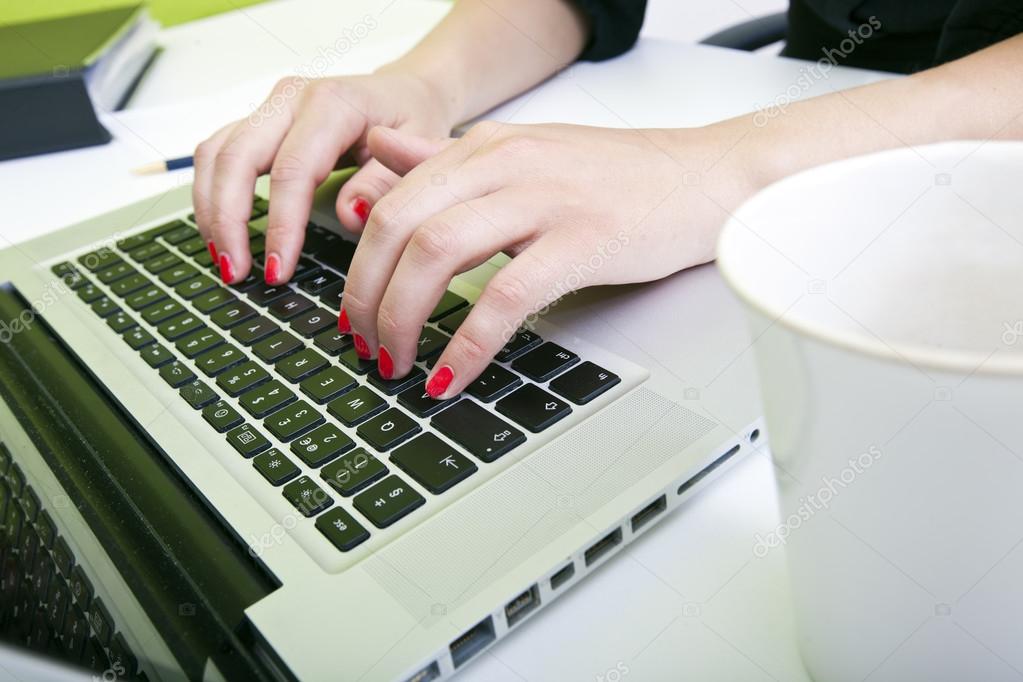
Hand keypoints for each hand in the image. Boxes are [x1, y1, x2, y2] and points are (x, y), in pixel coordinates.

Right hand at [192, 70, 455, 283]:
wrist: (404, 93)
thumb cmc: (411, 121)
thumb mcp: (419, 151)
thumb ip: (384, 183)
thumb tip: (349, 215)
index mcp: (332, 104)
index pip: (293, 169)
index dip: (281, 224)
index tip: (279, 269)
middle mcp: (291, 99)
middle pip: (237, 157)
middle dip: (229, 220)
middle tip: (236, 271)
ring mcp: (269, 108)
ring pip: (216, 153)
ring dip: (211, 210)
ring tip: (225, 260)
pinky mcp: (257, 123)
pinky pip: (218, 154)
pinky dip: (211, 195)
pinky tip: (221, 233)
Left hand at [341, 120, 759, 396]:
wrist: (706, 176)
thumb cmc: (619, 176)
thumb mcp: (523, 153)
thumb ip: (446, 157)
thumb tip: (380, 158)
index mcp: (482, 147)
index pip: (388, 201)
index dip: (356, 265)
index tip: (353, 313)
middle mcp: (503, 163)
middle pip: (397, 226)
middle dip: (366, 297)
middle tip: (366, 346)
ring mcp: (543, 199)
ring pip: (436, 253)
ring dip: (402, 318)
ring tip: (397, 363)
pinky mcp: (583, 241)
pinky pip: (505, 296)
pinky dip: (467, 344)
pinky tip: (452, 376)